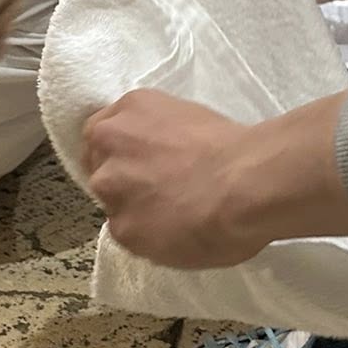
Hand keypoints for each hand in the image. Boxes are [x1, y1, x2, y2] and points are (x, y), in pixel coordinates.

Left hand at [86, 91, 347, 266]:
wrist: (247, 182)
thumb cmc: (234, 147)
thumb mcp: (188, 118)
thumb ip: (158, 137)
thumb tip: (160, 161)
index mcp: (130, 108)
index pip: (102, 134)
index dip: (121, 153)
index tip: (140, 165)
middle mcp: (110, 144)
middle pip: (101, 168)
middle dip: (124, 181)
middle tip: (159, 193)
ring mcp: (111, 188)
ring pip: (113, 205)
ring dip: (135, 210)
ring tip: (174, 218)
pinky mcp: (122, 228)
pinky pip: (130, 235)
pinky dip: (149, 238)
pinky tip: (178, 234)